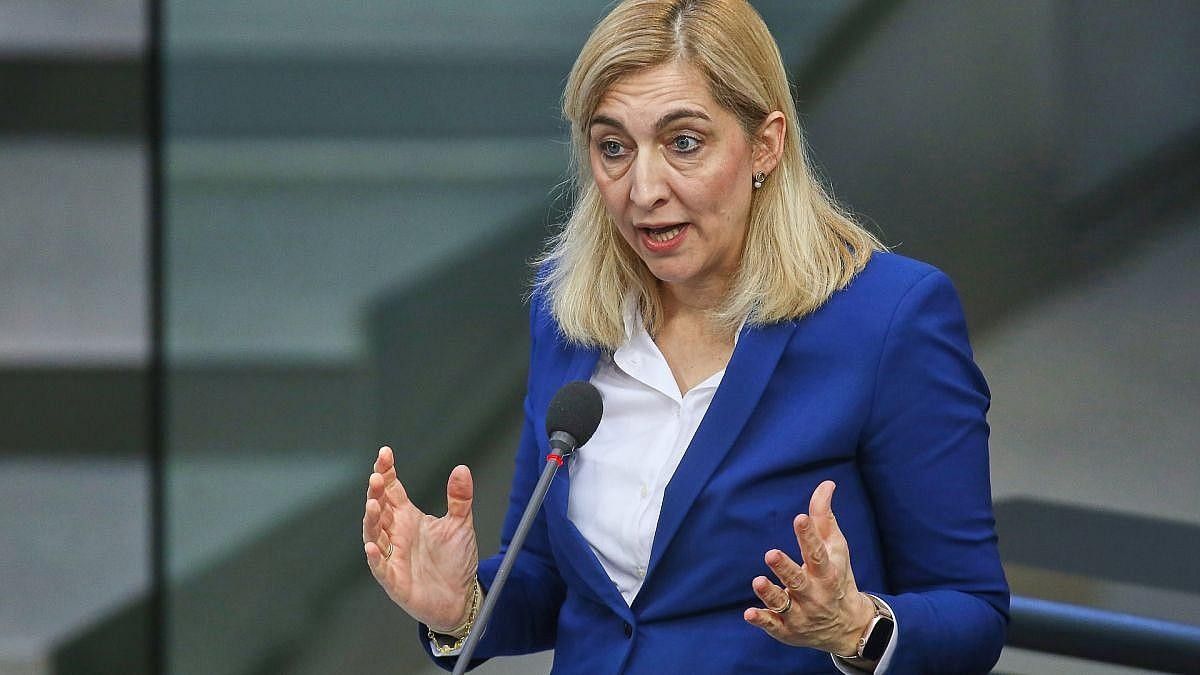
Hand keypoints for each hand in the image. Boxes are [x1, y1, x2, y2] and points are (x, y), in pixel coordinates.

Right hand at [362, 446, 478, 632]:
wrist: (460, 598)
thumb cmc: (455, 562)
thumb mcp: (461, 525)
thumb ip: (459, 498)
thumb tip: (461, 469)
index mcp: (408, 518)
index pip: (392, 490)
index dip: (386, 472)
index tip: (385, 453)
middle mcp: (396, 534)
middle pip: (380, 508)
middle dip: (377, 491)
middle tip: (377, 476)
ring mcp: (393, 556)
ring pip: (374, 534)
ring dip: (372, 519)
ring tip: (374, 502)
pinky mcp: (394, 580)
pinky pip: (380, 567)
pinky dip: (375, 557)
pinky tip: (372, 546)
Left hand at [743, 480, 876, 657]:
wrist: (848, 626)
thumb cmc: (837, 577)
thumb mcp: (836, 548)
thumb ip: (824, 517)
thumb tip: (826, 484)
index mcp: (827, 572)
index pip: (817, 553)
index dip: (809, 536)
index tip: (800, 518)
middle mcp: (814, 594)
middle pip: (798, 580)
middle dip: (785, 568)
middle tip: (771, 554)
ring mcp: (800, 613)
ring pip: (783, 603)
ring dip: (770, 593)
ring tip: (758, 580)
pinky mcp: (787, 629)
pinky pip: (773, 625)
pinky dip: (762, 620)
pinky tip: (749, 613)